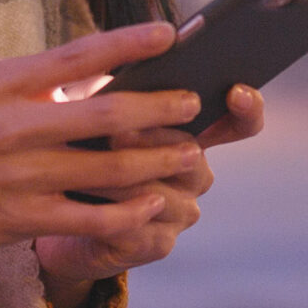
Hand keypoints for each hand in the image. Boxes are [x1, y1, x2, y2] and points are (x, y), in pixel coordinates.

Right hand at [0, 23, 205, 257]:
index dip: (130, 43)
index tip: (171, 33)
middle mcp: (18, 127)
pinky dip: (126, 212)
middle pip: (109, 113)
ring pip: (109, 168)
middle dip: (161, 107)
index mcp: (5, 84)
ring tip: (188, 153)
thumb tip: (64, 67)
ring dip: (156, 160)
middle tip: (193, 103)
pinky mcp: (21, 219)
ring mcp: (22, 176)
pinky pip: (88, 217)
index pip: (80, 56)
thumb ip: (16, 69)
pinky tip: (151, 203)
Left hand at [34, 82, 266, 306]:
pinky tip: (85, 199)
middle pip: (192, 156)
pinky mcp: (157, 244)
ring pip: (162, 194)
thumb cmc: (84, 150)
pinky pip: (140, 229)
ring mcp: (180, 212)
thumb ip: (123, 93)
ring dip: (120, 178)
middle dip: (153, 141)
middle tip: (118, 131)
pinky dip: (109, 212)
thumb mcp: (101, 113)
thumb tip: (128, 63)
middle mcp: (196, 174)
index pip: (240, 122)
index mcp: (192, 135)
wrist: (61, 212)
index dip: (247, 107)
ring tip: (87, 163)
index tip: (234, 92)